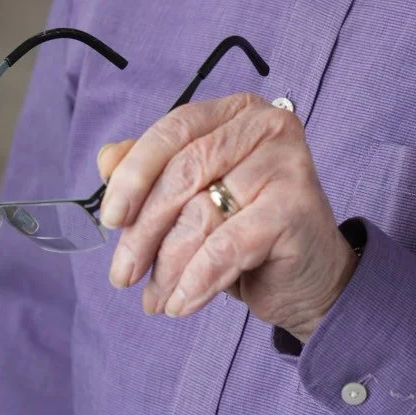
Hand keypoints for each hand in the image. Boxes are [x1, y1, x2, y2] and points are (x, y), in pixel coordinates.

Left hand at [95, 93, 358, 340]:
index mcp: (236, 111)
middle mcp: (267, 124)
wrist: (308, 279)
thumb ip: (152, 174)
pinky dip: (197, 280)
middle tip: (122, 275)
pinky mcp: (296, 205)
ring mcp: (286, 161)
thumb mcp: (194, 200)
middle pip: (184, 172)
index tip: (110, 218)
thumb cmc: (247, 232)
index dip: (135, 174)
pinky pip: (227, 245)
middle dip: (144, 230)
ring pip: (202, 213)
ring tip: (156, 298)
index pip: (174, 129)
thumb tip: (106, 160)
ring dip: (169, 266)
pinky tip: (180, 304)